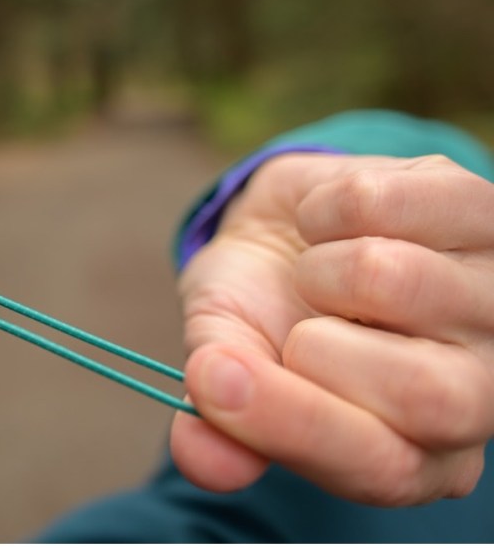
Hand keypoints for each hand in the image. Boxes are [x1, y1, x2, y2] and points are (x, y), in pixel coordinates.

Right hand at [171, 153, 493, 504]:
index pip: (384, 469)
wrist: (287, 230)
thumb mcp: (224, 373)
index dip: (296, 425)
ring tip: (314, 276)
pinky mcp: (488, 212)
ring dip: (317, 270)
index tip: (214, 380)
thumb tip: (207, 461)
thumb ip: (219, 428)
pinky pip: (383, 204)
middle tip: (292, 333)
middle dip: (315, 349)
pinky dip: (324, 208)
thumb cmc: (264, 317)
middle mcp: (484, 393)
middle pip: (424, 396)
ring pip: (391, 281)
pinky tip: (331, 225)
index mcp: (420, 459)